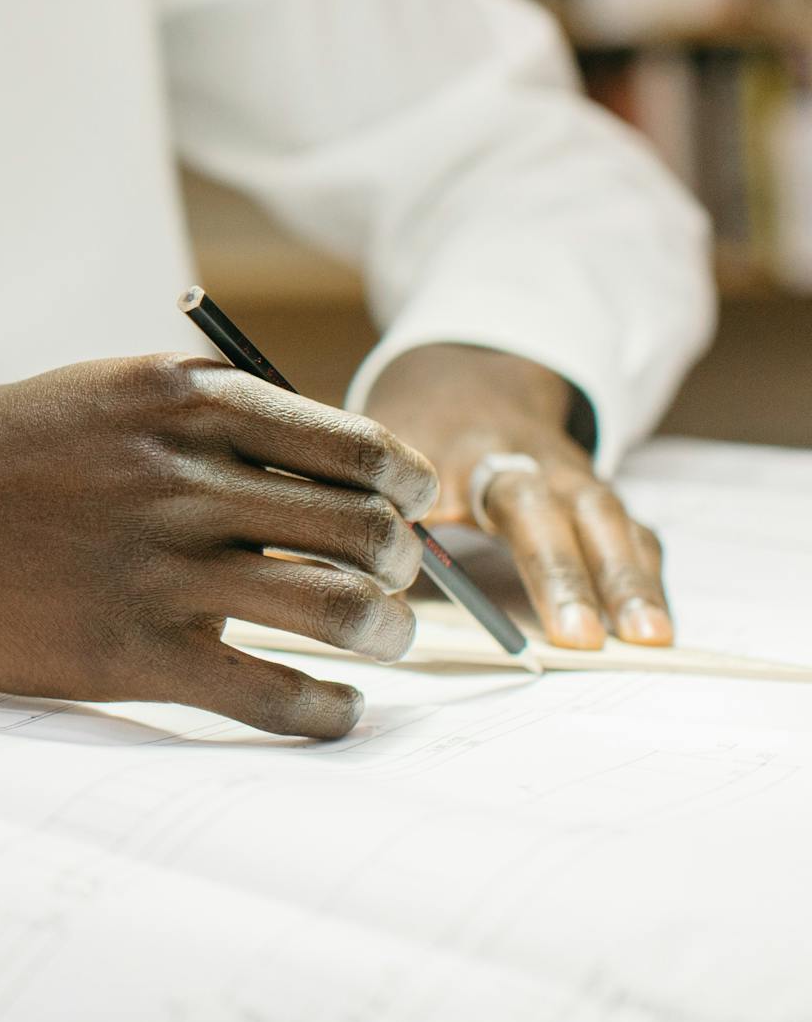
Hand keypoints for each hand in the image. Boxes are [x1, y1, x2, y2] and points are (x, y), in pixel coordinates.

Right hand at [0, 355, 441, 738]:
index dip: (402, 487)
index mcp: (181, 399)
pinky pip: (272, 694)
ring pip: (338, 608)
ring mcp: (156, 566)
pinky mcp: (126, 651)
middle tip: (394, 584)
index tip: (407, 511)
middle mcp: (181, 476)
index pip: (356, 445)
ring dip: (381, 631)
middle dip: (402, 563)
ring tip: (375, 641)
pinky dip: (326, 709)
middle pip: (365, 528)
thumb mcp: (100, 392)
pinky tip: (329, 707)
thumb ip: (203, 416)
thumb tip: (325, 463)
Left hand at [364, 344, 670, 650]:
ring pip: (607, 519)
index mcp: (462, 453)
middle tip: (581, 640)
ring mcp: (570, 475)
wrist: (465, 382)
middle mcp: (526, 459)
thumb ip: (370, 517)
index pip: (484, 495)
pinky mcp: (597, 497)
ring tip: (650, 638)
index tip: (500, 591)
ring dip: (629, 579)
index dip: (501, 545)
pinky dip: (645, 576)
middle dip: (566, 572)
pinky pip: (631, 533)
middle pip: (556, 508)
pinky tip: (656, 626)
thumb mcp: (374, 464)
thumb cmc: (410, 438)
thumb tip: (365, 598)